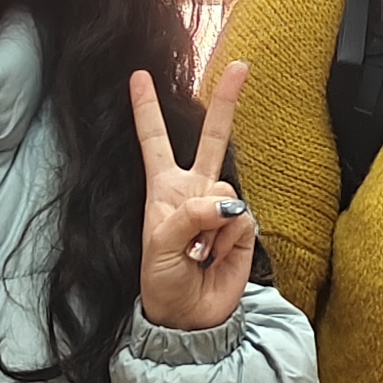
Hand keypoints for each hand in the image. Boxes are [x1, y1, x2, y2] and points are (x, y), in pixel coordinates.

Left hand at [132, 61, 256, 331]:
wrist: (188, 316)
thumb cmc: (162, 280)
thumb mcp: (159, 246)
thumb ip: (188, 215)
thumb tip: (225, 201)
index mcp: (163, 189)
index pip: (153, 141)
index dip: (146, 108)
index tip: (138, 75)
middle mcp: (193, 191)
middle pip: (211, 138)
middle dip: (226, 102)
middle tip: (242, 66)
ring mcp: (220, 207)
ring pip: (226, 186)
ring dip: (211, 222)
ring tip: (198, 252)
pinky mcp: (244, 228)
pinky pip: (241, 217)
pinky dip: (228, 238)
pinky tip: (216, 256)